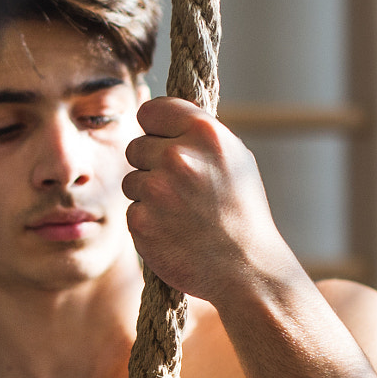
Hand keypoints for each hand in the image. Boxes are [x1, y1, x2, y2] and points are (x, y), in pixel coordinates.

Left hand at [122, 97, 290, 302]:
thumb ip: (199, 134)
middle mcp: (177, 156)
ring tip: (180, 212)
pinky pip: (132, 210)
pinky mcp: (141, 221)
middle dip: (150, 164)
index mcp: (204, 132)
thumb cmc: (242, 211)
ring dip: (147, 194)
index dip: (155, 127)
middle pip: (135, 146)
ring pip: (131, 180)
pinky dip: (147, 221)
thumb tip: (164, 117)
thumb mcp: (235, 158)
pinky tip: (173, 231)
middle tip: (179, 187)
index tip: (161, 140)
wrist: (245, 267)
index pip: (151, 110)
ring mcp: (157, 189)